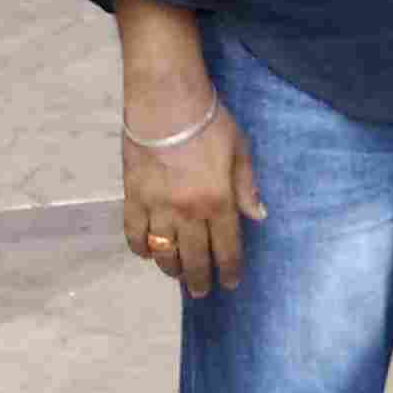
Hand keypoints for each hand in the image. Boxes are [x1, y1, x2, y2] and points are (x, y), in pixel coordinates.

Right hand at [121, 101, 263, 296]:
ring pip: (164, 252)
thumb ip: (247, 186)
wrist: (166, 102)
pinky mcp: (133, 197)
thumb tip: (258, 217)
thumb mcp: (240, 149)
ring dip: (172, 269)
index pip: (226, 248)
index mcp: (218, 202)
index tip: (230, 283)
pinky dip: (141, 248)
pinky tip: (148, 253)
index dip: (229, 269)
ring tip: (177, 275)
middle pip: (194, 257)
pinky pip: (134, 233)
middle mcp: (188, 212)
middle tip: (201, 291)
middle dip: (200, 279)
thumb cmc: (210, 122)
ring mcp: (158, 207)